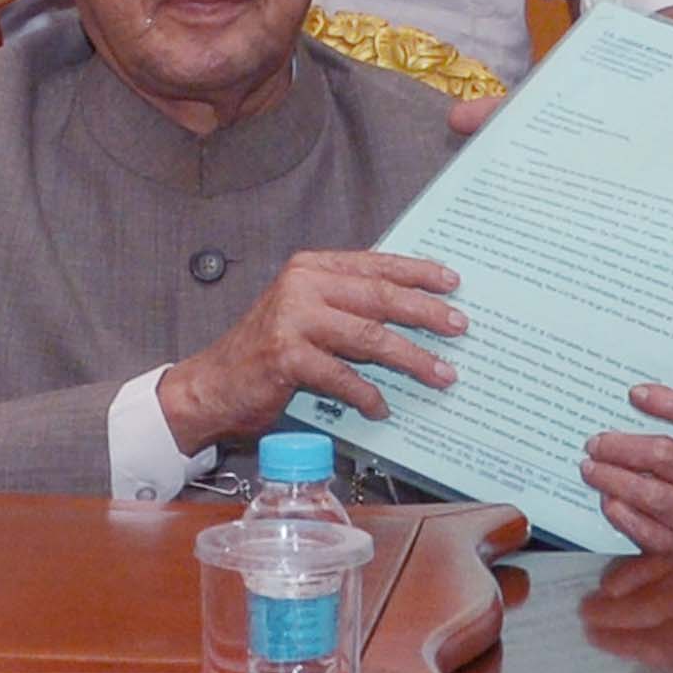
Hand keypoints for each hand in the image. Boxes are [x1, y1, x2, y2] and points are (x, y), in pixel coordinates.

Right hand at [165, 248, 467, 444]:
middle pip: (380, 297)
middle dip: (426, 313)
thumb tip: (412, 313)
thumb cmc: (267, 351)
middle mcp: (302, 286)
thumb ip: (347, 306)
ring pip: (369, 337)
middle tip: (459, 326)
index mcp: (311, 268)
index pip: (375, 264)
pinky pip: (342, 376)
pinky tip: (382, 408)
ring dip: (411, 358)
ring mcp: (293, 319)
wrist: (213, 383)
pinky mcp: (286, 356)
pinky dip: (367, 395)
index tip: (453, 282)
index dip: (418, 272)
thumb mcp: (306, 314)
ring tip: (441, 374)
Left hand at [582, 378, 672, 556]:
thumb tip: (631, 399)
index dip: (669, 402)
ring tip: (590, 469)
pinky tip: (607, 499)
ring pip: (652, 494)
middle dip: (622, 447)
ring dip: (613, 479)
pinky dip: (620, 512)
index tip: (634, 394)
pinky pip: (645, 528)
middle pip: (667, 456)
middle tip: (595, 443)